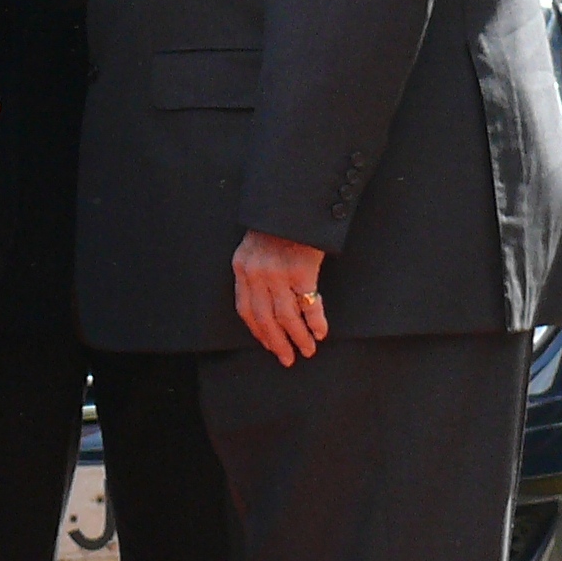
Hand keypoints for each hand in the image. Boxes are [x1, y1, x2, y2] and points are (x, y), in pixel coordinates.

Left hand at [232, 230, 327, 366]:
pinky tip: (320, 332)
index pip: (245, 308)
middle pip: (264, 318)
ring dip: (298, 338)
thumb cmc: (277, 226)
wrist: (294, 202)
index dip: (258, 331)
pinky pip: (308, 305)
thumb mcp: (255, 247)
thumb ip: (255, 272)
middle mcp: (256, 273)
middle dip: (277, 342)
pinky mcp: (301, 271)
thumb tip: (267, 306)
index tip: (268, 345)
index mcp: (241, 266)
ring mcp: (278, 272)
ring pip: (286, 317)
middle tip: (288, 358)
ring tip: (307, 350)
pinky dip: (315, 322)